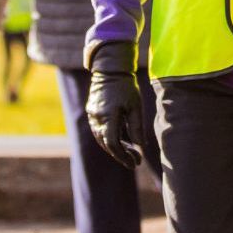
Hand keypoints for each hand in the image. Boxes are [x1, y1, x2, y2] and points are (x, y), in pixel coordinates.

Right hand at [83, 40, 146, 167]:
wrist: (110, 69)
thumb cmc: (126, 86)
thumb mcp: (135, 106)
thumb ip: (137, 127)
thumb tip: (140, 147)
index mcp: (108, 116)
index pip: (113, 144)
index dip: (123, 156)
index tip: (135, 163)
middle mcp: (97, 118)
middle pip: (106, 144)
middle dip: (121, 154)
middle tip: (135, 159)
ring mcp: (92, 115)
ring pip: (101, 139)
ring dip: (115, 147)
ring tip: (130, 151)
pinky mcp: (91, 112)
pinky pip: (99, 130)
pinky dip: (109, 138)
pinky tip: (122, 139)